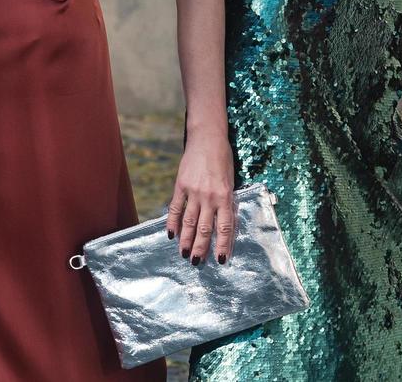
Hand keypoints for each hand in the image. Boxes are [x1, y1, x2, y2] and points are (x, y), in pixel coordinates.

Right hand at [166, 132, 236, 265]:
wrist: (208, 138)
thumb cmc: (223, 159)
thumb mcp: (231, 180)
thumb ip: (226, 200)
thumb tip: (223, 223)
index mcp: (226, 196)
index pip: (225, 226)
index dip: (222, 245)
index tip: (220, 259)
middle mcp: (210, 196)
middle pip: (205, 228)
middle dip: (201, 247)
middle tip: (196, 262)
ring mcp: (194, 191)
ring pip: (189, 222)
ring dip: (186, 239)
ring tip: (183, 254)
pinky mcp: (181, 185)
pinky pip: (175, 208)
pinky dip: (172, 222)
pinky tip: (170, 234)